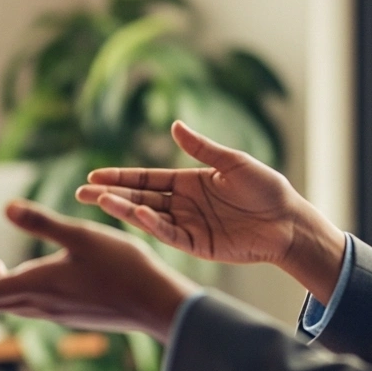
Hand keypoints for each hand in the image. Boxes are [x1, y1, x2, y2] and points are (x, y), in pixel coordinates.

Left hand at [0, 200, 199, 342]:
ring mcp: (60, 313)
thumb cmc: (121, 267)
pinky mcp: (75, 315)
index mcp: (38, 285)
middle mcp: (44, 305)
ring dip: (0, 287)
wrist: (157, 304)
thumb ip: (42, 222)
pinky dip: (22, 291)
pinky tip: (35, 277)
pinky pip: (36, 306)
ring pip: (17, 303)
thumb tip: (6, 207)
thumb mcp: (79, 235)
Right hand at [75, 120, 344, 300]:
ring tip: (99, 202)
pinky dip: (151, 226)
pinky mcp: (198, 245)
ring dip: (124, 210)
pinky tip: (135, 215)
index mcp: (188, 181)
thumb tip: (173, 125)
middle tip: (81, 192)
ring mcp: (188, 225)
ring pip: (148, 217)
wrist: (290, 222)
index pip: (146, 179)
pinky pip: (169, 234)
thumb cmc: (267, 189)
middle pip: (139, 198)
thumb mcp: (234, 162)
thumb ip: (202, 148)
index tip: (94, 176)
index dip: (121, 177)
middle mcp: (183, 204)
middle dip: (110, 194)